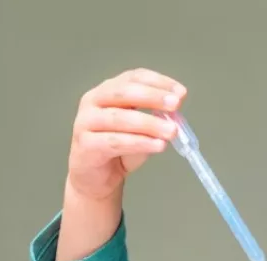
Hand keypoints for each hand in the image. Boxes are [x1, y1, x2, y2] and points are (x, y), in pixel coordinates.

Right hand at [68, 68, 186, 200]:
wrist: (96, 178)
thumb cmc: (118, 148)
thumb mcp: (142, 129)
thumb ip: (156, 118)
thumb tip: (176, 114)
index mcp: (108, 89)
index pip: (134, 77)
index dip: (159, 82)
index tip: (180, 93)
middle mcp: (93, 101)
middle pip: (124, 92)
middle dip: (153, 97)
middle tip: (175, 105)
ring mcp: (86, 122)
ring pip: (120, 118)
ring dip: (150, 123)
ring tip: (172, 131)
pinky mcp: (85, 145)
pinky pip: (115, 141)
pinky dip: (139, 142)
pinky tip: (158, 145)